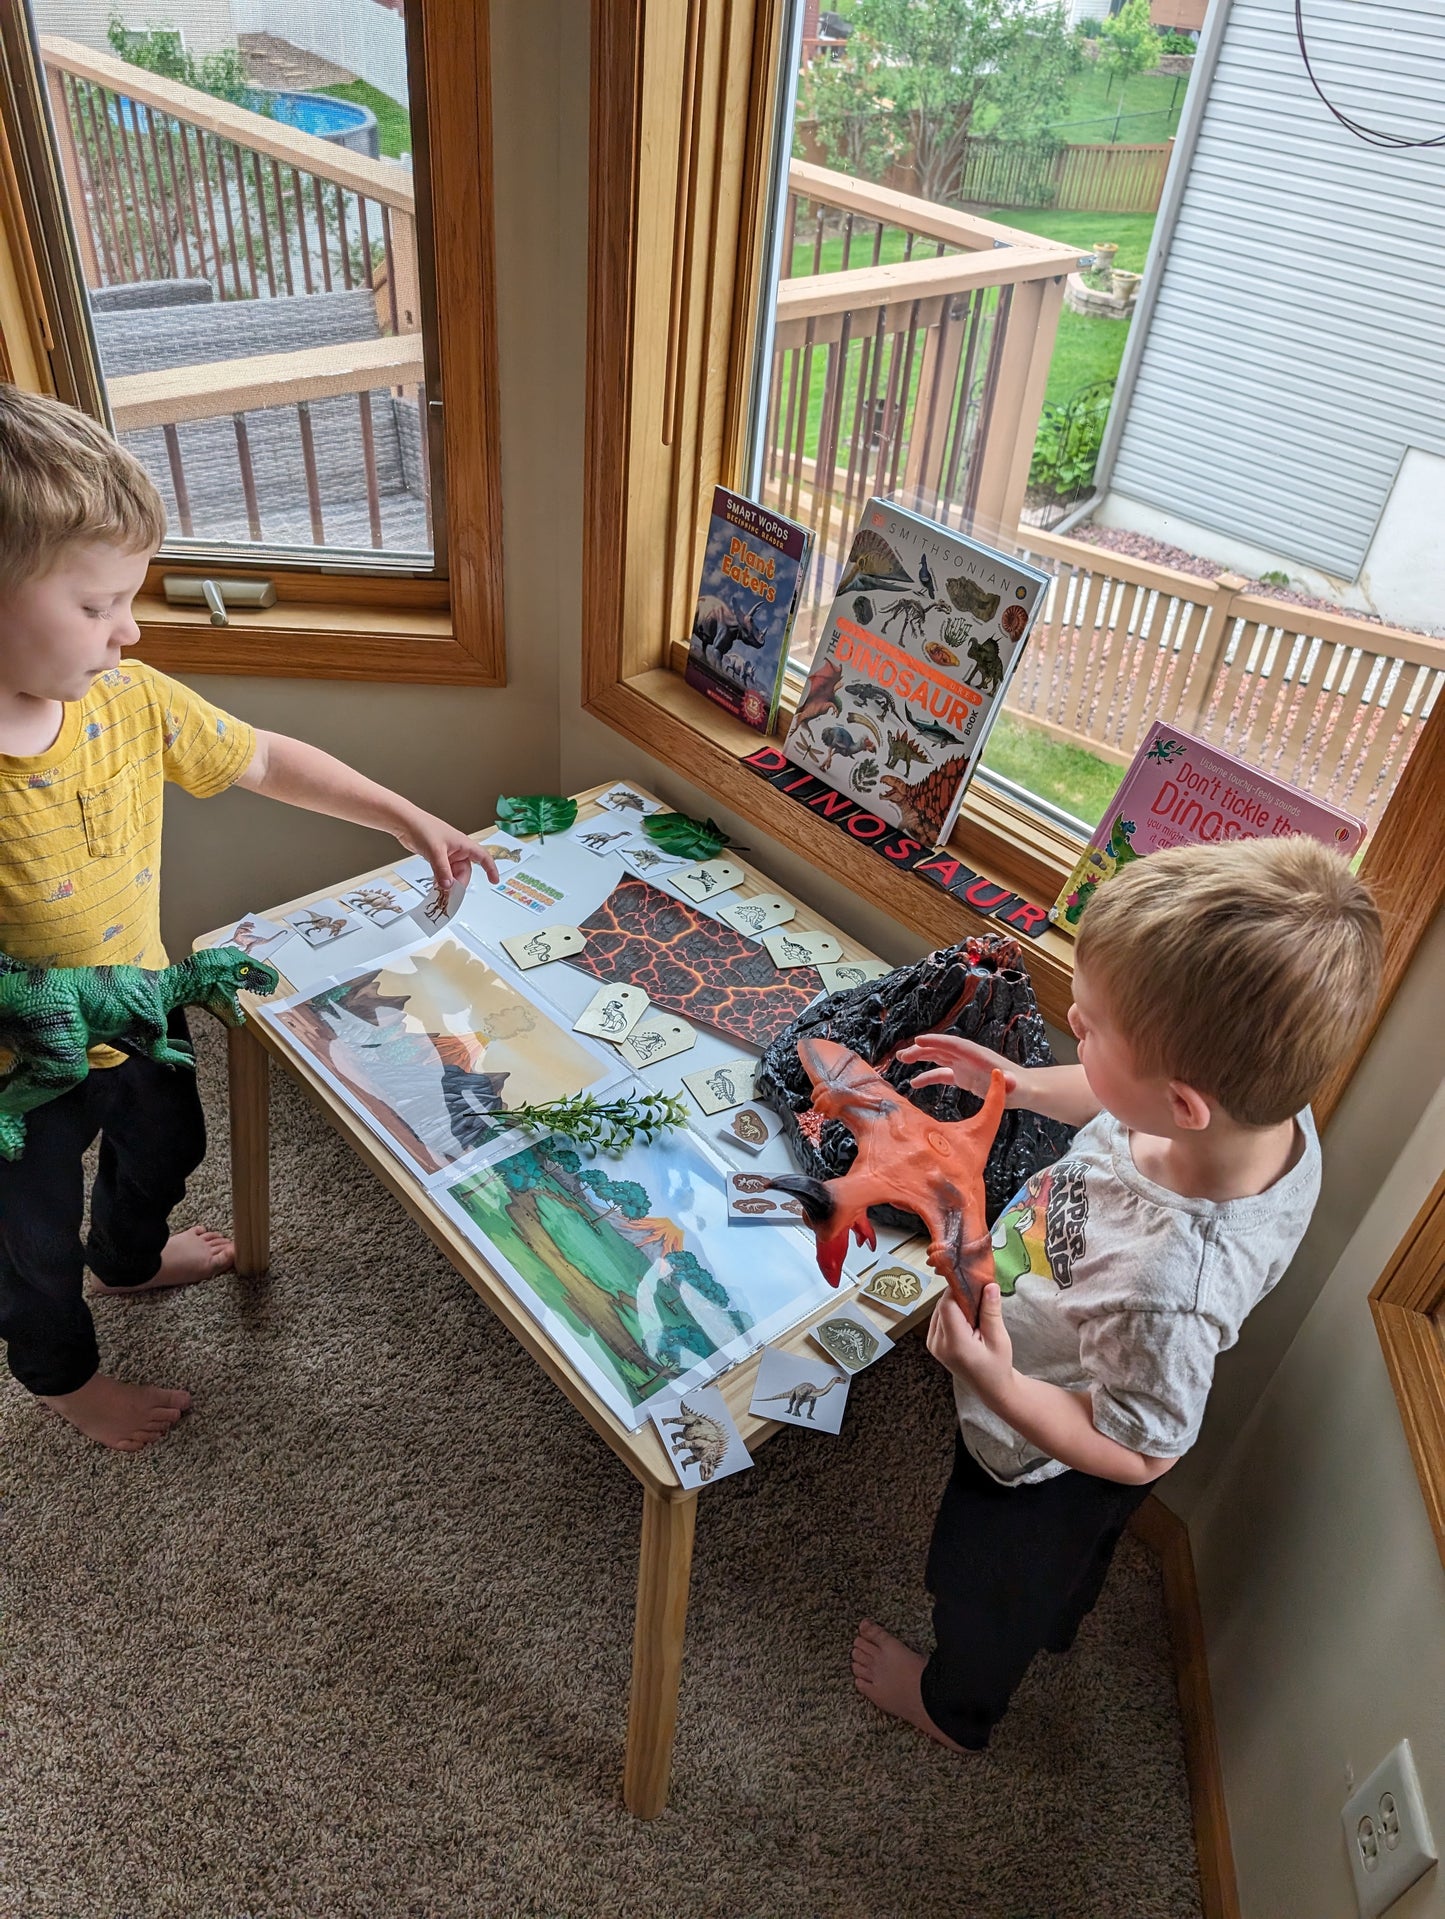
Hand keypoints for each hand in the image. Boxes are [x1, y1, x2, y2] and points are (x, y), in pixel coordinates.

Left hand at [393, 808, 498, 895]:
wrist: (406, 823)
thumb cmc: (423, 828)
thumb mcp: (435, 851)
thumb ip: (442, 870)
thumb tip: (448, 886)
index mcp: (464, 844)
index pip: (483, 857)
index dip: (491, 869)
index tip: (494, 881)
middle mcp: (458, 849)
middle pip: (465, 871)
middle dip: (459, 882)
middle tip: (451, 894)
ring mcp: (447, 854)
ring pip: (453, 873)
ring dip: (449, 882)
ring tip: (441, 891)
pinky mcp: (438, 857)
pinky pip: (444, 872)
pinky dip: (441, 879)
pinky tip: (436, 885)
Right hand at [897, 1032, 1021, 1103]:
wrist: (1025, 1089)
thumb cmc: (1022, 1087)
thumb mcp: (1017, 1086)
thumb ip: (1010, 1082)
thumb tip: (1007, 1079)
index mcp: (978, 1056)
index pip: (954, 1045)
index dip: (937, 1041)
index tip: (918, 1040)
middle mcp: (968, 1058)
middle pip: (941, 1049)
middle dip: (922, 1049)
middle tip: (903, 1055)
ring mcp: (964, 1066)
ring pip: (938, 1058)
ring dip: (920, 1057)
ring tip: (902, 1059)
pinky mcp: (963, 1077)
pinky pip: (941, 1074)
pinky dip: (928, 1076)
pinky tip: (914, 1082)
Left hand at [926, 1283, 1013, 1401]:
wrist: (991, 1388)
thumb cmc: (998, 1366)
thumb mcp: (999, 1339)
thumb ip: (991, 1312)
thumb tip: (989, 1285)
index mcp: (954, 1344)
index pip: (947, 1305)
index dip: (958, 1290)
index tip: (973, 1281)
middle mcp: (938, 1344)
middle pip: (942, 1306)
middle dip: (959, 1296)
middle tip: (978, 1294)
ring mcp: (933, 1345)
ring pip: (939, 1310)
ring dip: (955, 1304)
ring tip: (975, 1308)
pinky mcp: (933, 1344)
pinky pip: (939, 1318)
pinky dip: (951, 1313)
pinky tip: (967, 1318)